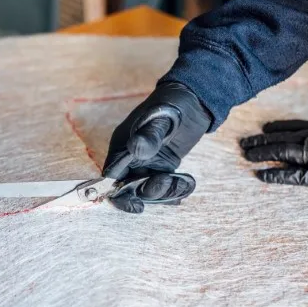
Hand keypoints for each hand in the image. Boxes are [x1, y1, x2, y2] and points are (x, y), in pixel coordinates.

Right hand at [102, 82, 211, 212]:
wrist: (196, 100)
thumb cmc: (174, 105)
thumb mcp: (162, 119)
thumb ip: (149, 136)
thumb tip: (135, 150)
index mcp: (123, 146)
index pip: (111, 177)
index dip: (120, 195)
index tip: (138, 206)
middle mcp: (131, 158)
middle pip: (129, 189)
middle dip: (148, 193)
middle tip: (166, 184)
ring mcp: (147, 163)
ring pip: (148, 190)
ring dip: (165, 192)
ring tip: (183, 180)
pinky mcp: (162, 167)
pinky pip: (163, 187)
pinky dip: (175, 190)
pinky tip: (186, 183)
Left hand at [240, 119, 307, 200]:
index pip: (294, 126)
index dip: (277, 127)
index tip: (265, 128)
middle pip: (280, 137)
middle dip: (260, 140)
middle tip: (244, 142)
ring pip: (279, 151)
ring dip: (260, 152)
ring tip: (246, 154)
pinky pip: (288, 175)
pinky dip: (273, 174)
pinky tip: (259, 174)